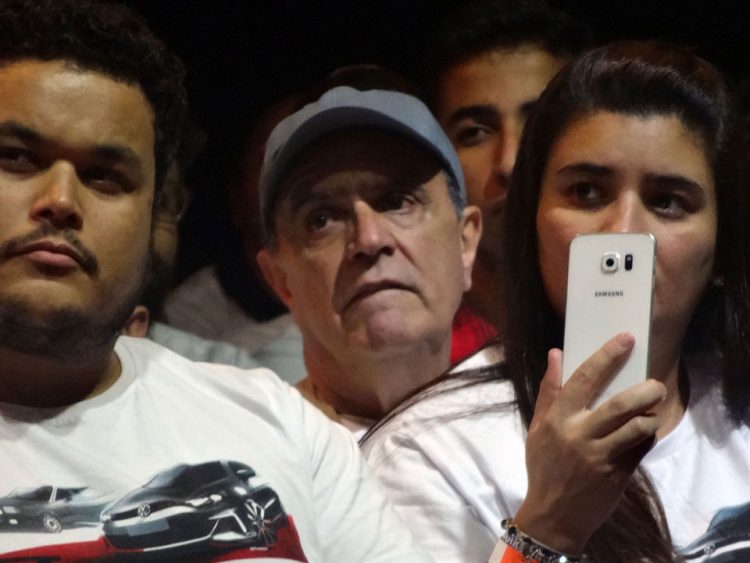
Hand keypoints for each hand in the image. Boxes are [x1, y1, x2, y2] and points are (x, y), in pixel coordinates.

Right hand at [514, 333, 665, 554]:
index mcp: (558, 419)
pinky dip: (648, 436)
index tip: (626, 339)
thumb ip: (549, 390)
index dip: (607, 356)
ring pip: (637, 427)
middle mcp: (580, 434)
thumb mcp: (538, 428)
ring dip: (650, 414)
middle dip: (645, 390)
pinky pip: (641, 448)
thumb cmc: (544, 466)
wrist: (553, 515)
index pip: (584, 378)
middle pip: (620, 404)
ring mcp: (601, 456)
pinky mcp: (618, 474)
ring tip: (653, 408)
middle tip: (656, 384)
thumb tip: (556, 353)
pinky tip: (645, 431)